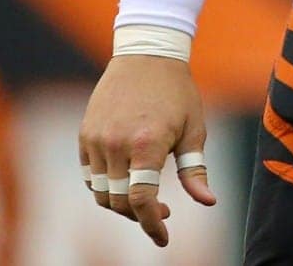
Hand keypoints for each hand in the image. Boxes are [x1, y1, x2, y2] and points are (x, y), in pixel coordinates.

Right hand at [79, 55, 217, 246]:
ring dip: (122, 204)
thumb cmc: (178, 93)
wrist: (146, 55)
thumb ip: (195, 169)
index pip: (141, 200)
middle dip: (140, 216)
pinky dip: (106, 187)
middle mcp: (116, 144)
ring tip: (146, 198)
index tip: (164, 238)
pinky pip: (91, 175)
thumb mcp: (194, 129)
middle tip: (163, 211)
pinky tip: (128, 181)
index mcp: (147, 143)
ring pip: (102, 193)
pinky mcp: (84, 136)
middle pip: (119, 202)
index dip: (152, 225)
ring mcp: (96, 140)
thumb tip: (208, 202)